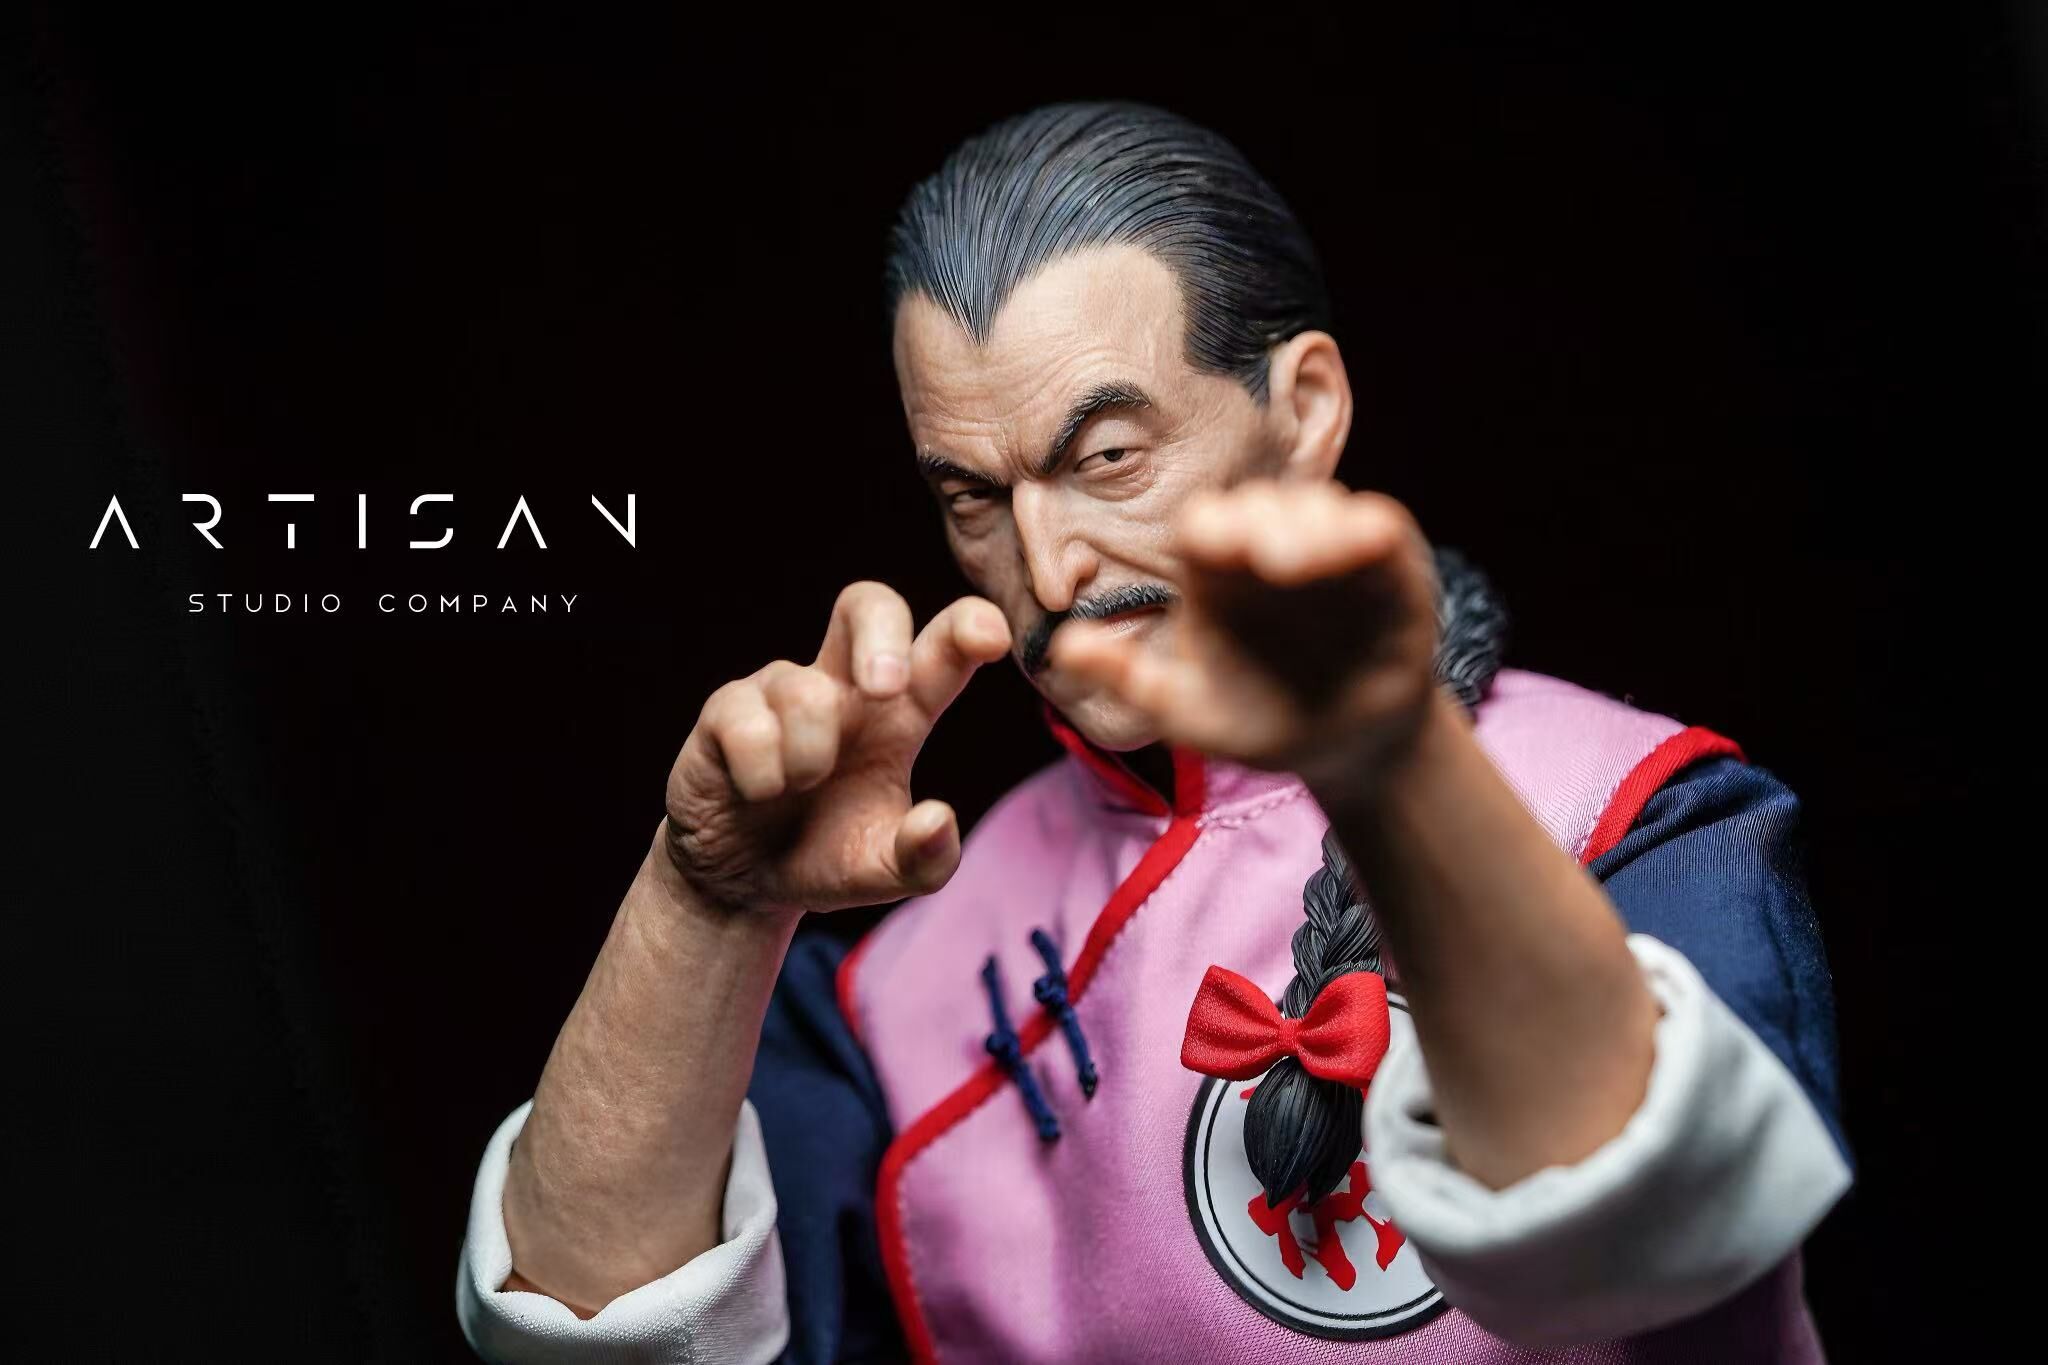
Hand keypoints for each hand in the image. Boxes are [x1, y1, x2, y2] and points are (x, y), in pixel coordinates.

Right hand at [662, 582, 1010, 913]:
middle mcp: (844, 686)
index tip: (992, 636)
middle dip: (881, 635)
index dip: (968, 627)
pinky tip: (759, 793)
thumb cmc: (826, 855)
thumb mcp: (885, 872)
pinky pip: (747, 724)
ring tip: (800, 788)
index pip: (941, 647)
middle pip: (866, 603)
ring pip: (804, 690)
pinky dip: (761, 774)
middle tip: (886, 690)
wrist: (743, 882)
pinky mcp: (726, 710)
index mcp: (901, 712)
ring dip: (808, 756)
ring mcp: (782, 690)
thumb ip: (924, 858)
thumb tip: (939, 819)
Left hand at [1049, 480, 1441, 795]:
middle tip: (1264, 557)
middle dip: (1261, 525)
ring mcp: (1330, 550)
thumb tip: (1063, 650)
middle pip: (1261, 508)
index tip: (1209, 545)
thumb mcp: (1188, 712)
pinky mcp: (1388, 564)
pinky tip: (1364, 543)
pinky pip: (1379, 529)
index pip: (1206, 525)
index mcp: (1216, 572)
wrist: (1345, 746)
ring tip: (1302, 562)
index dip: (1211, 528)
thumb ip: (1130, 680)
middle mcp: (1269, 546)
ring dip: (1313, 528)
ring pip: (1319, 510)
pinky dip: (1370, 531)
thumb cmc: (1258, 719)